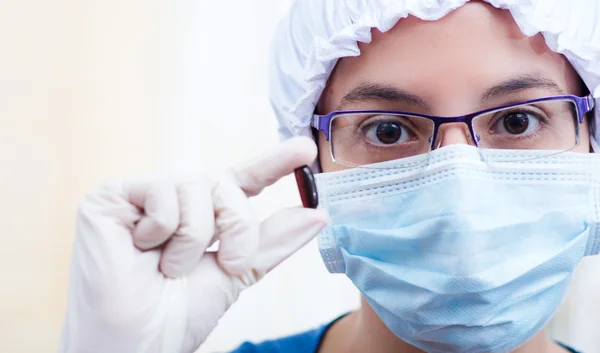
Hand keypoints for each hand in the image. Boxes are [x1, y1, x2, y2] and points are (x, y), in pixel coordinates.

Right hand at [59, 137, 327, 352]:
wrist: (138, 342)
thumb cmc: (179, 314)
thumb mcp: (237, 272)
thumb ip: (272, 240)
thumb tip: (316, 214)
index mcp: (203, 216)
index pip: (242, 181)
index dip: (273, 163)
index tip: (305, 150)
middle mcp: (175, 200)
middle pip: (224, 183)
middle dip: (237, 225)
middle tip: (227, 263)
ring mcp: (142, 196)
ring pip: (195, 185)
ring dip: (193, 238)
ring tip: (169, 268)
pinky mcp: (111, 197)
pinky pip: (161, 192)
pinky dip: (161, 229)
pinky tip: (140, 249)